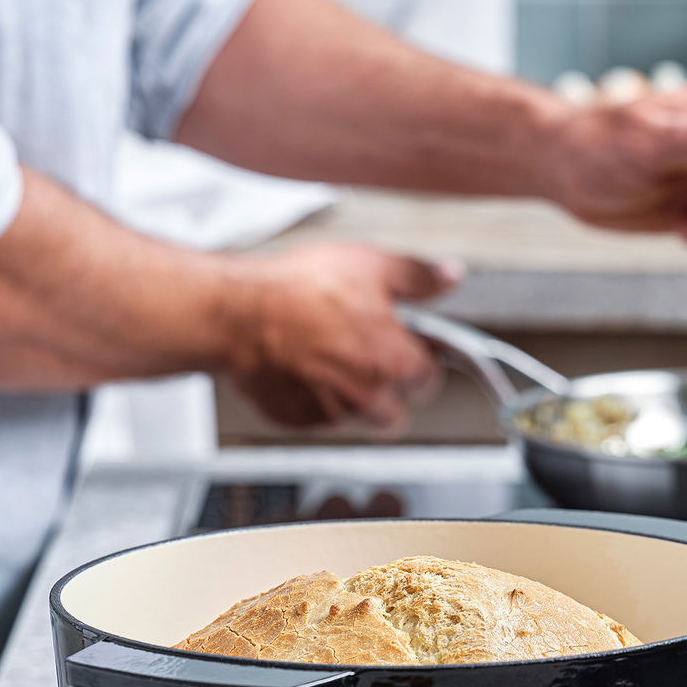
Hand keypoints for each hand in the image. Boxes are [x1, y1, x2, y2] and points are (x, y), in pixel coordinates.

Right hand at [222, 242, 462, 431]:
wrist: (237, 313)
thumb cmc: (298, 289)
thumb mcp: (371, 266)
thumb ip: (419, 277)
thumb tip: (450, 276)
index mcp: (394, 362)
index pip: (427, 379)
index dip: (417, 360)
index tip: (405, 346)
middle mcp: (367, 397)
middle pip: (394, 411)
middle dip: (385, 388)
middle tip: (363, 356)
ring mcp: (329, 413)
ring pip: (353, 416)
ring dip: (348, 395)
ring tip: (326, 357)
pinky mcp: (294, 420)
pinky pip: (314, 418)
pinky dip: (311, 399)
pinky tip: (299, 367)